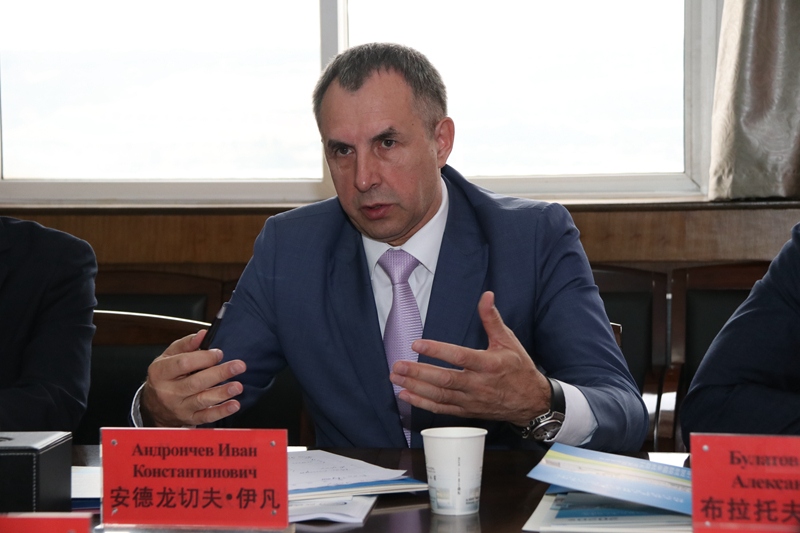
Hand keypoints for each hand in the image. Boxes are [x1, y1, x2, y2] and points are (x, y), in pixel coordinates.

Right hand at [141, 330, 246, 426]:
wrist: (154, 405)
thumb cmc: (165, 376)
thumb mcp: (168, 357)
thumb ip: (186, 344)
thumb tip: (202, 334)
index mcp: (160, 372)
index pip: (183, 363)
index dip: (203, 358)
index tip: (219, 354)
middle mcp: (168, 392)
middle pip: (196, 382)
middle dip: (219, 373)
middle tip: (238, 366)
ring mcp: (179, 407)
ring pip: (202, 400)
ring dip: (222, 393)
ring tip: (238, 386)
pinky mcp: (188, 419)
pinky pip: (206, 416)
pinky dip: (221, 411)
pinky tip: (234, 405)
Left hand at [389, 291, 550, 425]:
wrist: (532, 402)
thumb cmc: (519, 369)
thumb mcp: (508, 341)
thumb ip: (492, 319)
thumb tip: (487, 295)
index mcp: (488, 364)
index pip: (459, 357)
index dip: (437, 351)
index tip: (417, 344)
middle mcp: (478, 384)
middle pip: (444, 380)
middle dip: (418, 373)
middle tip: (398, 366)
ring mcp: (471, 400)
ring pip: (440, 395)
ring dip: (415, 387)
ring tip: (396, 378)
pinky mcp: (467, 411)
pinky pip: (442, 409)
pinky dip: (422, 403)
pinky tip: (406, 395)